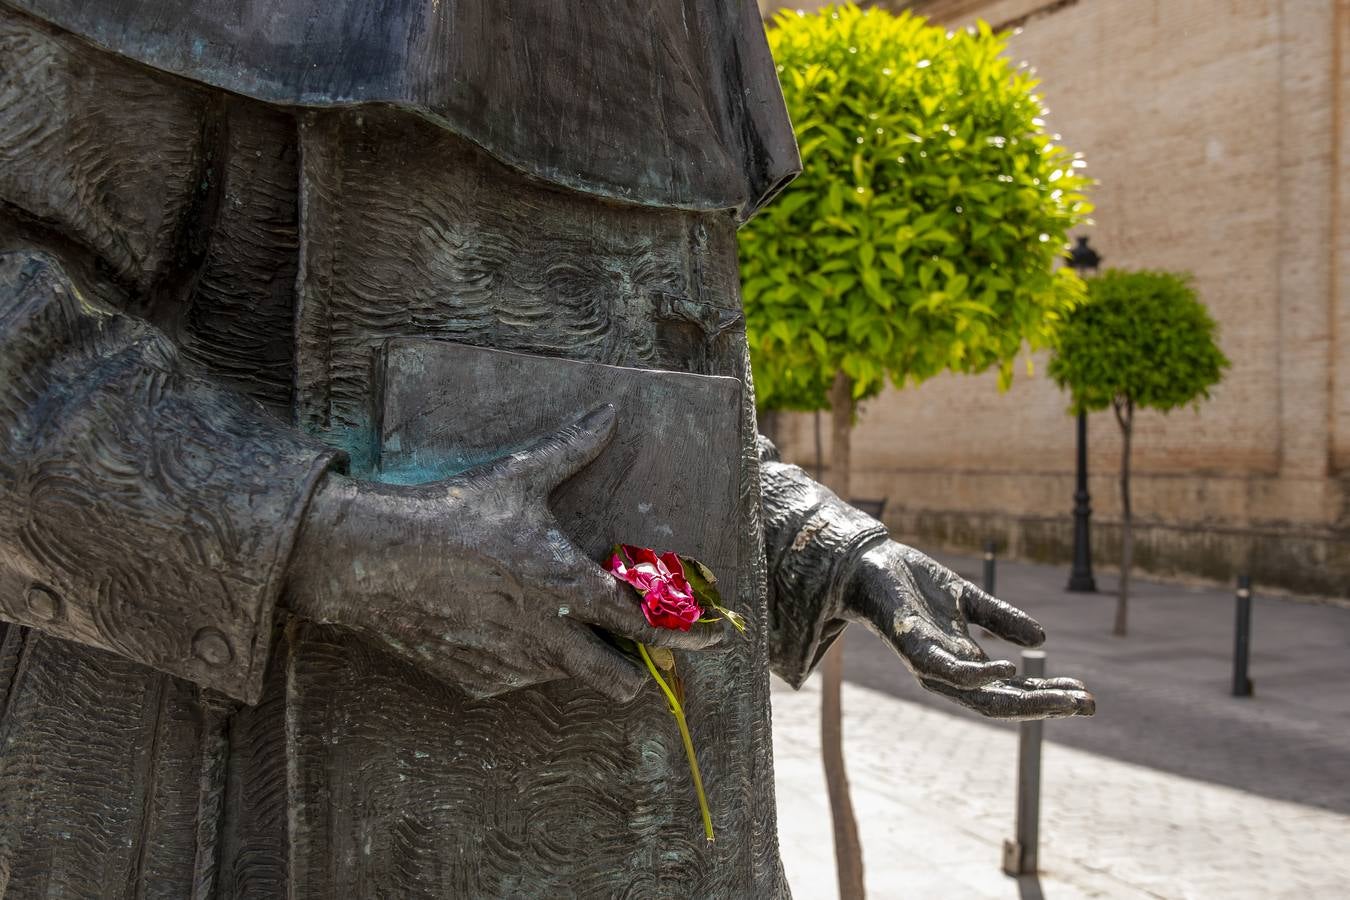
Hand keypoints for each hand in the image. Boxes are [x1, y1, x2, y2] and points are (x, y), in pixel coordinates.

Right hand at [284, 405, 717, 701]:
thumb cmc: (453, 513)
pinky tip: (498, 623)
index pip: (648, 623)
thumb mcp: (519, 476)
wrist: (373, 557)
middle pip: (621, 682)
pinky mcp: (478, 680)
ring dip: (573, 656)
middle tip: (635, 648)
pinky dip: (521, 659)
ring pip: (568, 678)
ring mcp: (513, 664)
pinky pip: (517, 679)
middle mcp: (549, 635)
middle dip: (636, 670)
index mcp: (568, 585)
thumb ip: (573, 449)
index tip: (714, 638)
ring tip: (550, 617)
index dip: (689, 634)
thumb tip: (610, 413)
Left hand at [842, 541, 1093, 719]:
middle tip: (1087, 705)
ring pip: (981, 696)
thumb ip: (1001, 618)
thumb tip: (1042, 641)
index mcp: (963, 663)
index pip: (1011, 690)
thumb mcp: (967, 599)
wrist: (865, 564)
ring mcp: (929, 665)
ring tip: (1065, 697)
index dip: (1048, 695)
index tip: (1086, 695)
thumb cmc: (912, 584)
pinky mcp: (912, 648)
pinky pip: (947, 671)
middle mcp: (948, 673)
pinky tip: (1008, 668)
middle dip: (1047, 706)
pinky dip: (977, 674)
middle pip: (1003, 703)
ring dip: (1025, 699)